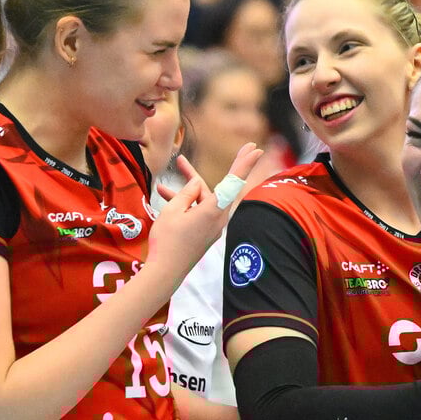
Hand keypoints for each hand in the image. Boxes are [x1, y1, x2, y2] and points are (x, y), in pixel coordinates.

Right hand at [150, 144, 261, 275]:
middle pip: (220, 187)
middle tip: (247, 147)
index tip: (255, 149)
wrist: (165, 273)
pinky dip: (187, 201)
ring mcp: (212, 226)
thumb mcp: (172, 210)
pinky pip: (200, 210)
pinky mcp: (205, 233)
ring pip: (205, 198)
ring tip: (177, 165)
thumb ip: (186, 193)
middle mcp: (218, 218)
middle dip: (223, 166)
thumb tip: (196, 183)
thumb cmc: (167, 241)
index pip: (233, 182)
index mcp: (213, 211)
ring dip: (190, 185)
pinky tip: (167, 193)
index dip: (244, 163)